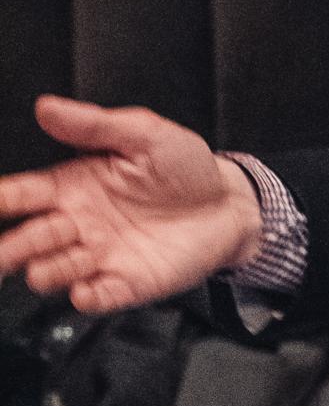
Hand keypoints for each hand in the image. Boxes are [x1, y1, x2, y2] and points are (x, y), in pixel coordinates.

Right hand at [0, 95, 263, 314]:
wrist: (228, 203)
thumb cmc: (184, 167)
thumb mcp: (143, 134)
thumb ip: (94, 125)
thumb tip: (47, 107)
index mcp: (73, 185)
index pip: (22, 194)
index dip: (2, 198)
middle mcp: (78, 224)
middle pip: (27, 240)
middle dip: (10, 247)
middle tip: (7, 251)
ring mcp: (99, 256)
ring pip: (52, 272)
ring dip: (46, 271)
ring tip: (48, 264)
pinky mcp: (125, 283)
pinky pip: (95, 298)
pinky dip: (86, 298)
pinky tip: (86, 290)